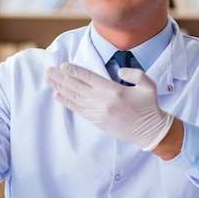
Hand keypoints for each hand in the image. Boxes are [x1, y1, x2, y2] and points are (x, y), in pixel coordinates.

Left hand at [45, 63, 173, 150]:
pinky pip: (78, 110)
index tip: (63, 65)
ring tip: (49, 79)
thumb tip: (119, 71)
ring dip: (60, 87)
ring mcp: (98, 112)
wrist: (149, 131)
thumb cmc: (148, 106)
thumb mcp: (148, 85)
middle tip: (49, 70)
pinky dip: (67, 102)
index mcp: (114, 90)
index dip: (75, 71)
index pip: (89, 78)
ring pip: (75, 97)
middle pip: (77, 86)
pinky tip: (58, 95)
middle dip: (62, 77)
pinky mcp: (97, 121)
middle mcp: (103, 101)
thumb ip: (135, 73)